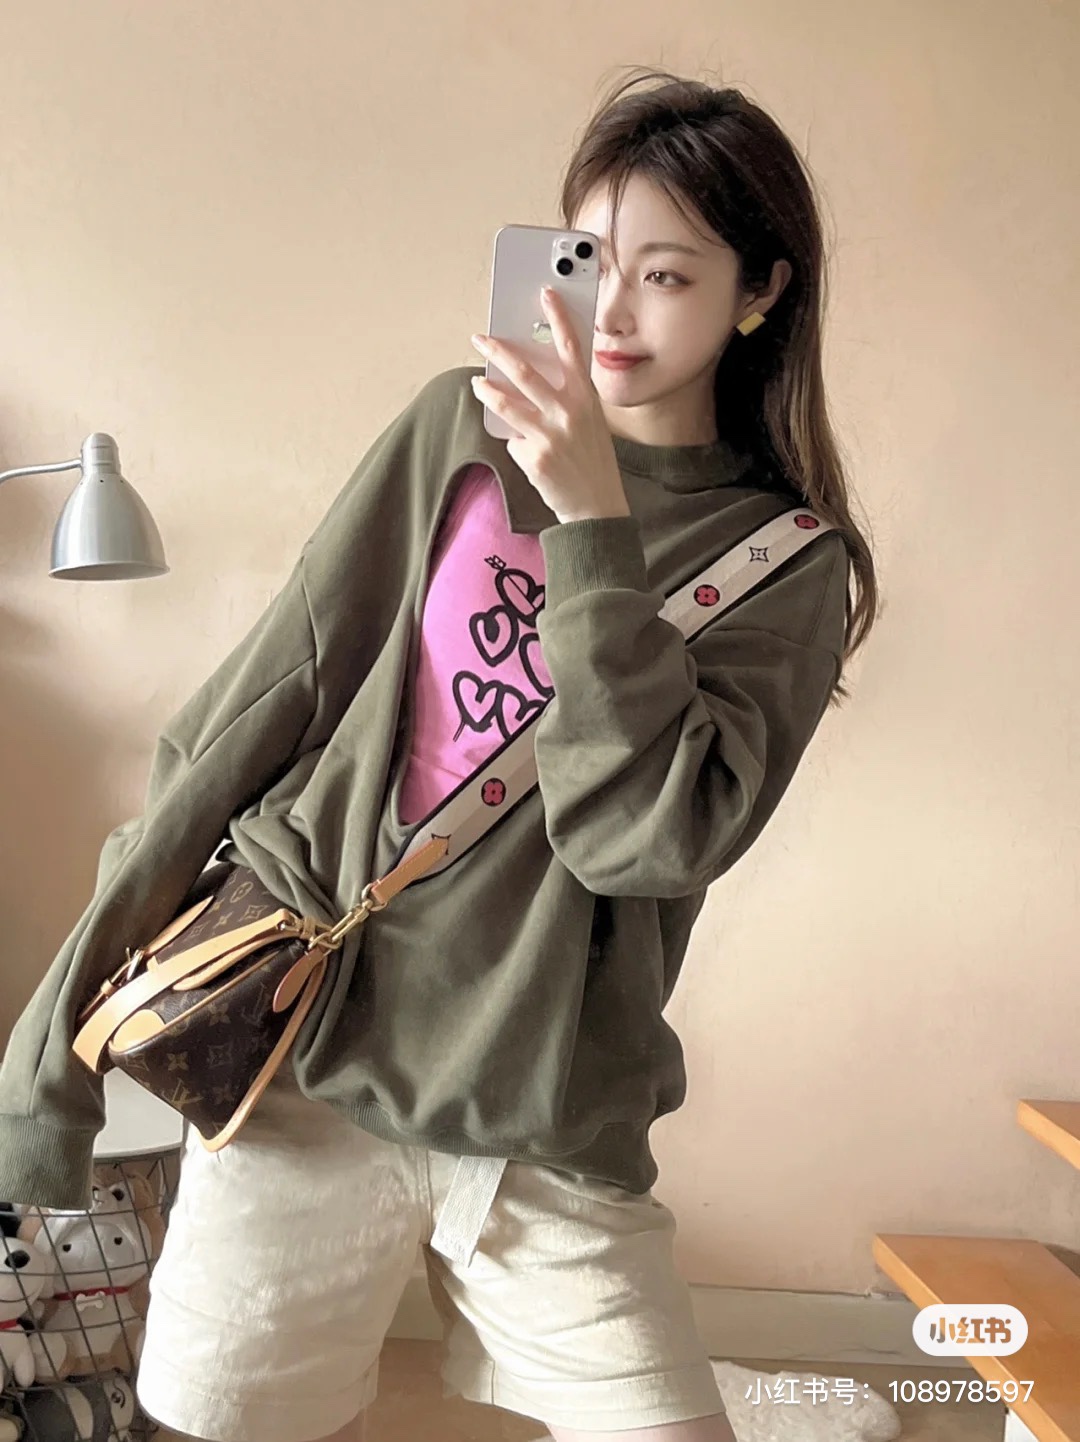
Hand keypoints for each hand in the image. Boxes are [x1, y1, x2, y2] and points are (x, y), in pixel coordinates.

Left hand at [469, 288, 630, 523]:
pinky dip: (514, 441)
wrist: (597, 506)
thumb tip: (527, 380)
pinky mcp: (534, 457)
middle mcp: (569, 411)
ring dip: (486, 390)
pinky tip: (524, 449)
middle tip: (481, 339)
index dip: (558, 318)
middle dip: (497, 350)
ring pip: (506, 403)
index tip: (545, 294)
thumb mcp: (589, 422)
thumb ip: (566, 399)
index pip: (571, 348)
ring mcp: (550, 434)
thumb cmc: (591, 460)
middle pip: (524, 371)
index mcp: (586, 397)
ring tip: (478, 384)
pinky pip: (512, 439)